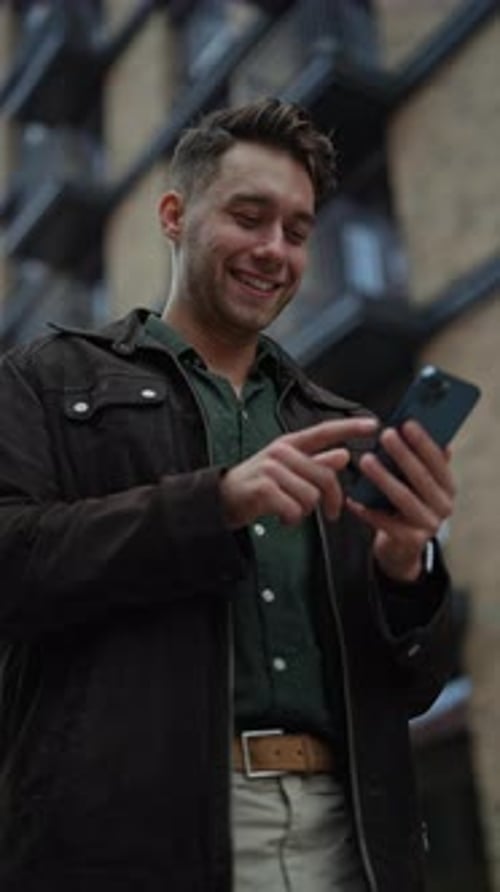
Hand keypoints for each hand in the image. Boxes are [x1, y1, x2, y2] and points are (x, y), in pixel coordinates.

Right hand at [220, 417, 377, 528]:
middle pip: (325, 476)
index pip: (325, 431)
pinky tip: (282, 517)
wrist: (221, 499)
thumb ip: (316, 463)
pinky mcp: (263, 488)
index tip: (374, 425)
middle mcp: (281, 451)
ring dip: (306, 511)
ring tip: (291, 510)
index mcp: (290, 444)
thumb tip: (343, 455)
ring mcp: (271, 468)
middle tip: (332, 514)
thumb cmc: (258, 485)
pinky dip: (291, 519)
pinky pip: (295, 509)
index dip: (350, 427)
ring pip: (311, 496)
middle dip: (332, 500)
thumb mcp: (287, 471)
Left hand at [346, 420, 454, 581]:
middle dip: (403, 455)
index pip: (438, 461)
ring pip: (403, 498)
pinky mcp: (411, 541)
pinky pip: (386, 522)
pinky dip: (367, 510)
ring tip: (365, 460)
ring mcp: (429, 525)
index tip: (407, 424)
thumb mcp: (415, 483)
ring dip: (383, 478)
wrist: (401, 548)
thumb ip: (416, 460)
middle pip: (421, 477)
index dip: (423, 442)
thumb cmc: (405, 506)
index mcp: (447, 486)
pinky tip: (352, 499)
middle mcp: (443, 506)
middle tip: (385, 435)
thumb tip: (408, 426)